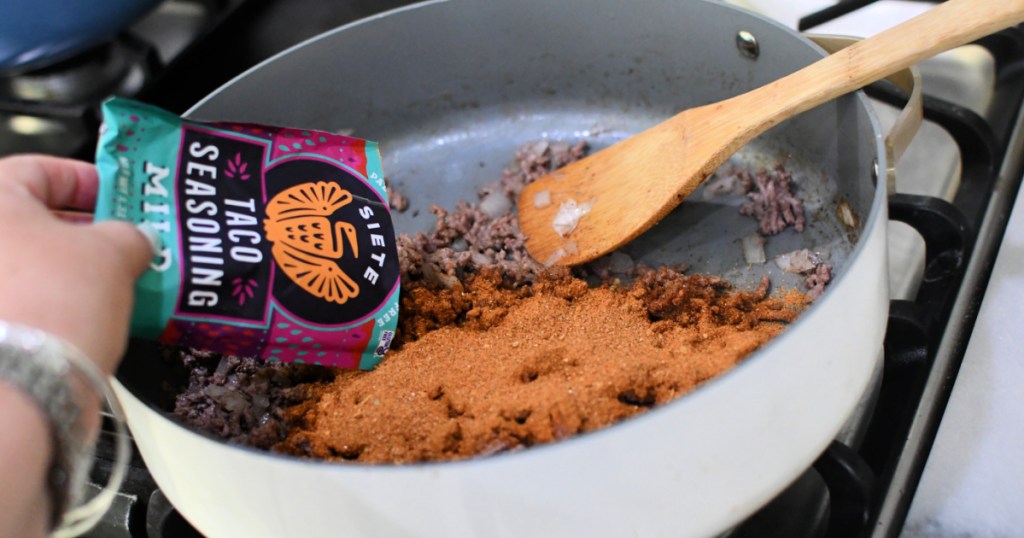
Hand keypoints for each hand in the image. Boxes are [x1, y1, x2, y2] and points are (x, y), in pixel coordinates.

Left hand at [0, 155, 152, 373]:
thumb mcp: (114, 252)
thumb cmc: (52, 303)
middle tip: (126, 243)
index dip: (86, 180)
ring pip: (30, 266)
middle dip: (84, 233)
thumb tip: (137, 238)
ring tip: (117, 284)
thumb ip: (130, 234)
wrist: (21, 385)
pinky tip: (92, 317)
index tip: (117, 195)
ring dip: (72, 271)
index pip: (40, 170)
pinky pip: (24, 302)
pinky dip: (56, 304)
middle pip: (34, 222)